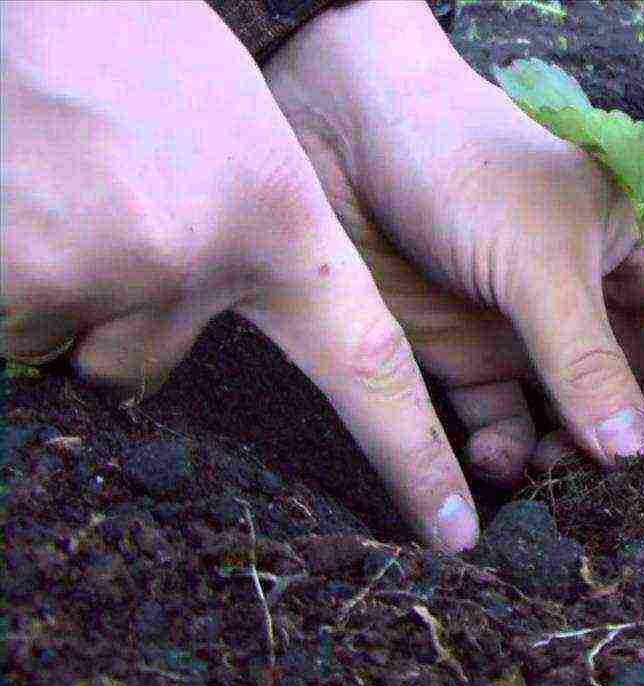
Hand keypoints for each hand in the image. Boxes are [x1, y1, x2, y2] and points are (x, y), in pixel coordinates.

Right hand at [1, 2, 479, 550]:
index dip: (411, 457)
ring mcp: (111, 266)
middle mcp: (203, 258)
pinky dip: (12, 277)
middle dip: (122, 310)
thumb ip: (244, 255)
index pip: (369, 369)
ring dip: (64, 283)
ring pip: (79, 340)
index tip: (454, 533)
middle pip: (148, 363)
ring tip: (67, 185)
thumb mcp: (242, 143)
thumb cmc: (149, 50)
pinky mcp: (24, 272)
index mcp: (279, 225)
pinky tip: (28, 194)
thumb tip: (182, 358)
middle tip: (109, 208)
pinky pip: (15, 325)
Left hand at [261, 2, 643, 482]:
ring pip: (579, 422)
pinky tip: (505, 464)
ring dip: (580, 464)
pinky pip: (503, 424)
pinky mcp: (466, 354)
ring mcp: (533, 330)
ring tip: (573, 492)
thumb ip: (587, 359)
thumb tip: (638, 453)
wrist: (337, 128)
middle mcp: (597, 297)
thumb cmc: (463, 156)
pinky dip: (508, 455)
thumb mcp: (541, 257)